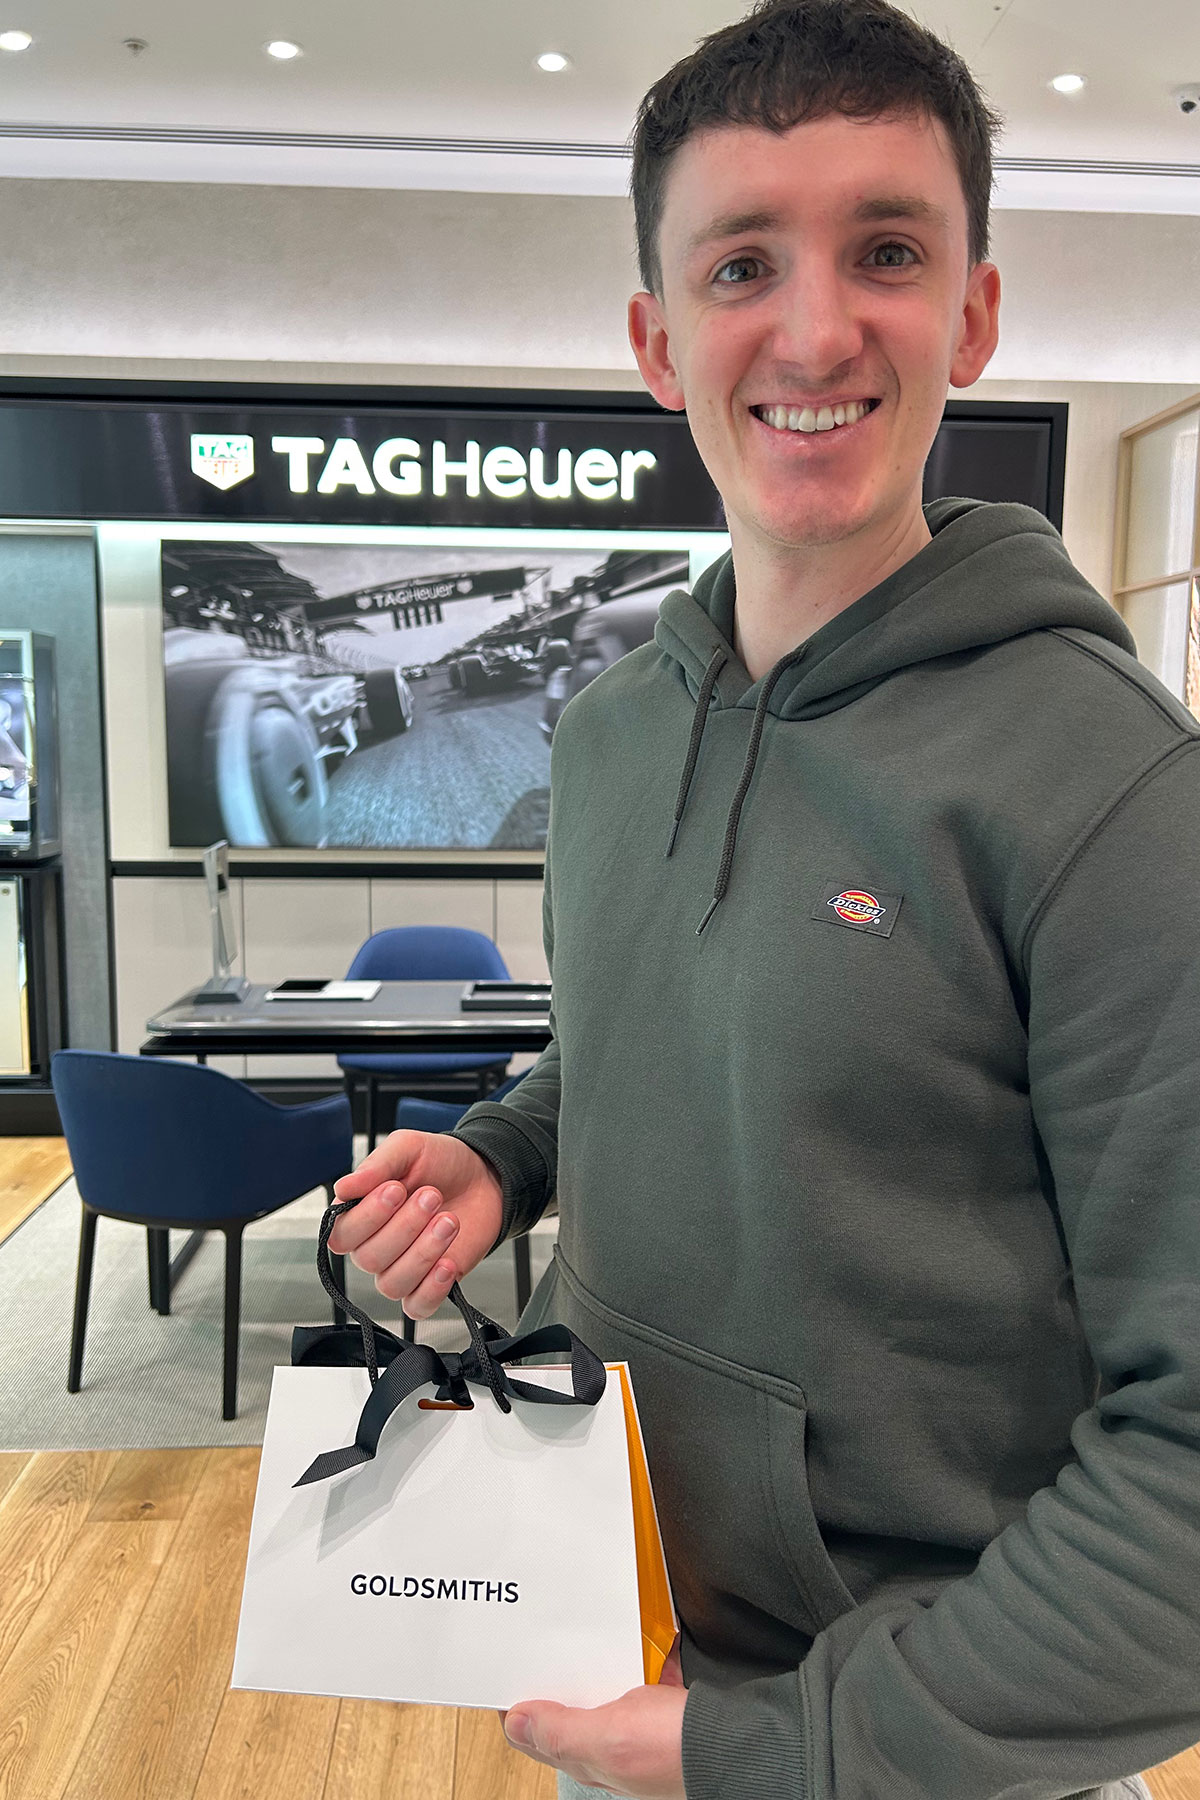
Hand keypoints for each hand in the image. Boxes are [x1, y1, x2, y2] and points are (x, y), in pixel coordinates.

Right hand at [329, 1131, 502, 1318]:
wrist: (484, 1176)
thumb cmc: (441, 1162)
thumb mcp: (408, 1148)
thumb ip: (376, 1166)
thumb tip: (343, 1186)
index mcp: (361, 1215)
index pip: (343, 1235)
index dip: (368, 1217)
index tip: (396, 1188)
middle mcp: (376, 1246)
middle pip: (369, 1258)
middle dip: (405, 1226)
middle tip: (431, 1196)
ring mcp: (402, 1268)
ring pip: (392, 1283)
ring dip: (423, 1253)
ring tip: (448, 1221)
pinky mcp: (430, 1285)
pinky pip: (416, 1306)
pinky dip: (431, 1289)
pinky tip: (447, 1263)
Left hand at [501, 1638, 685, 1798]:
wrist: (741, 1745)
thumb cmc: (678, 1753)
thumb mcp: (610, 1740)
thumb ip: (562, 1732)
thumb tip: (516, 1723)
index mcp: (591, 1757)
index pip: (537, 1733)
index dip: (519, 1702)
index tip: (510, 1665)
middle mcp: (612, 1743)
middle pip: (570, 1704)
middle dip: (556, 1672)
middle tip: (543, 1635)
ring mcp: (640, 1723)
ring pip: (605, 1682)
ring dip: (596, 1655)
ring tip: (585, 1623)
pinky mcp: (666, 1704)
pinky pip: (645, 1669)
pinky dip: (641, 1649)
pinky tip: (641, 1628)